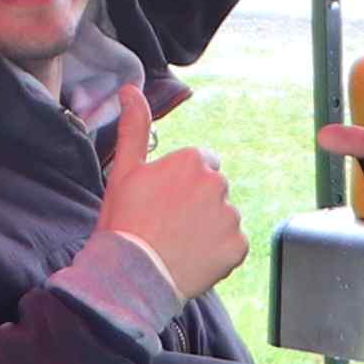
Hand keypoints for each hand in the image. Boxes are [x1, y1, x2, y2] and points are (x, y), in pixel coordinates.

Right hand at [97, 85, 246, 303]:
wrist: (132, 274)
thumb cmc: (124, 222)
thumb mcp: (124, 171)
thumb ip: (134, 128)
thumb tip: (129, 89)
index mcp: (193, 161)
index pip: (199, 165)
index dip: (179, 184)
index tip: (161, 202)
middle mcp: (218, 184)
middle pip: (213, 190)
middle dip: (197, 204)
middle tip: (168, 224)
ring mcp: (230, 217)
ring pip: (222, 218)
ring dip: (207, 228)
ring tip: (177, 244)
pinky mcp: (238, 246)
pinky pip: (232, 245)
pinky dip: (217, 253)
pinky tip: (192, 258)